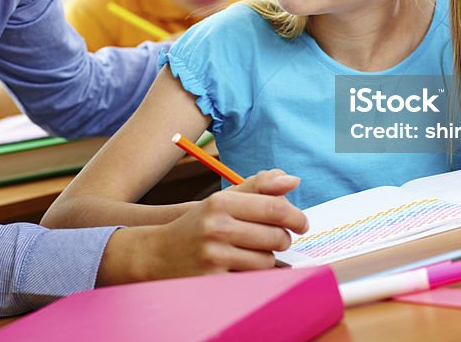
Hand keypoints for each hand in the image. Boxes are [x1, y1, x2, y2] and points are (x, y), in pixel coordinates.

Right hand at [96, 169, 307, 284]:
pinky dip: (253, 274)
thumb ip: (258, 187)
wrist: (158, 255)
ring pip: (267, 260)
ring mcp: (214, 255)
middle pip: (276, 237)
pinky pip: (253, 279)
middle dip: (281, 239)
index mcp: (221, 202)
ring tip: (251, 252)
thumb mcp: (222, 200)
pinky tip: (240, 267)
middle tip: (274, 239)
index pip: (275, 208)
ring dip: (266, 258)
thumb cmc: (199, 225)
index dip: (296, 217)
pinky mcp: (213, 280)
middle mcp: (217, 227)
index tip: (302, 223)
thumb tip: (293, 180)